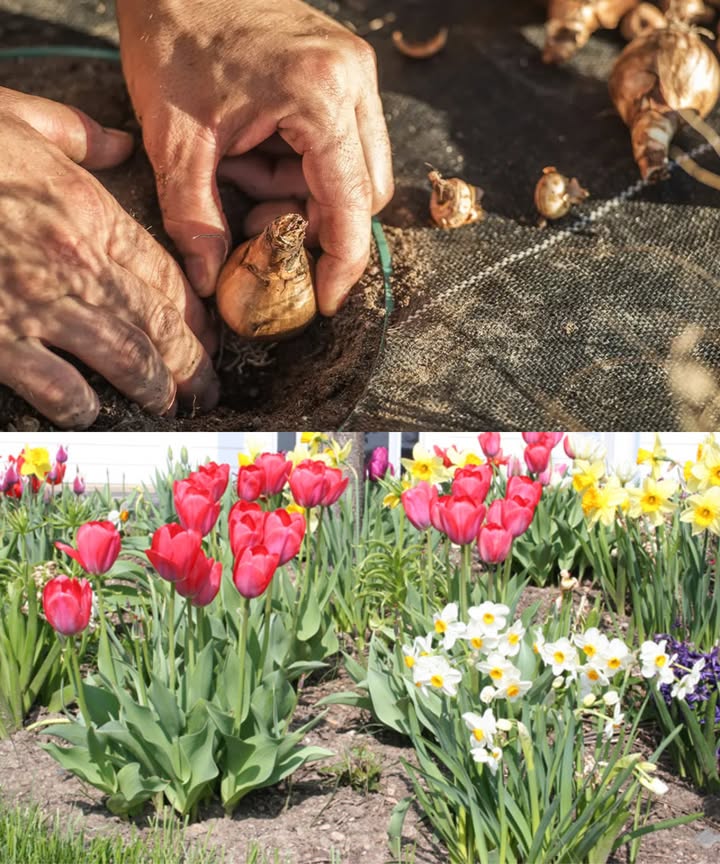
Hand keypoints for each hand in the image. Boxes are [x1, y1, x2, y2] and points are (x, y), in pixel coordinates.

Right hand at [0, 88, 218, 428]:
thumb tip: (122, 144)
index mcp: (89, 212)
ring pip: (127, 358)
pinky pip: (57, 386)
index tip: (210, 338)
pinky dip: (81, 406)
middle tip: (208, 390)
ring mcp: (39, 303)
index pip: (167, 276)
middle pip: (160, 324)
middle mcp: (78, 262)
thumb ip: (78, 134)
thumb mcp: (17, 118)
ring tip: (170, 407)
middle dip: (194, 364)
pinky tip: (92, 413)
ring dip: (157, 389)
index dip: (197, 315)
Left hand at [116, 0, 393, 314]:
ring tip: (244, 173)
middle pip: (365, 192)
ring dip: (306, 193)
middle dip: (316, 222)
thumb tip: (209, 283)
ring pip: (357, 171)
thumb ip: (194, 218)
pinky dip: (303, 165)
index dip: (342, 263)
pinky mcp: (343, 71)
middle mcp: (352, 82)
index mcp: (319, 97)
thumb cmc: (172, 40)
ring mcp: (354, 73)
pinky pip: (342, 144)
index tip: (326, 301)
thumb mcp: (174, 141)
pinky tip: (257, 150)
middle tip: (257, 221)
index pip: (353, 206)